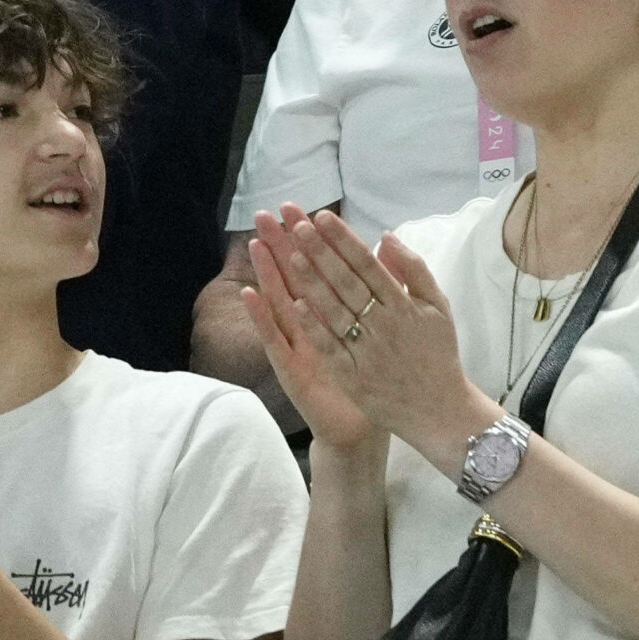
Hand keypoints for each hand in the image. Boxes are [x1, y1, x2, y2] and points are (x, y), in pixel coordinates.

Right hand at [242, 213, 379, 452]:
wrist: (362, 428)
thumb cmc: (374, 377)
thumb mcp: (387, 328)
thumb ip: (383, 289)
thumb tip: (384, 248)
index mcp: (336, 314)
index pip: (324, 269)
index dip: (314, 241)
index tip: (304, 211)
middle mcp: (312, 326)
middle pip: (296, 279)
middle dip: (284, 246)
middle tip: (267, 215)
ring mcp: (298, 346)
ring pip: (280, 302)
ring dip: (267, 273)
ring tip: (256, 243)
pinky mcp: (291, 369)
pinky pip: (274, 340)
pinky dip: (261, 318)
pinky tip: (250, 294)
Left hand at [247, 206, 495, 466]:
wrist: (439, 409)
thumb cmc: (438, 353)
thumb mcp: (439, 307)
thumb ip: (415, 271)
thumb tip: (387, 238)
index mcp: (404, 305)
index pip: (368, 264)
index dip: (343, 240)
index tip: (322, 217)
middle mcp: (384, 324)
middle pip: (347, 282)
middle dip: (321, 252)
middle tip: (296, 226)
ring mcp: (367, 351)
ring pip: (334, 311)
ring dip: (311, 283)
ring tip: (290, 256)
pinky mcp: (353, 376)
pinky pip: (330, 347)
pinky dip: (314, 326)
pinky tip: (295, 305)